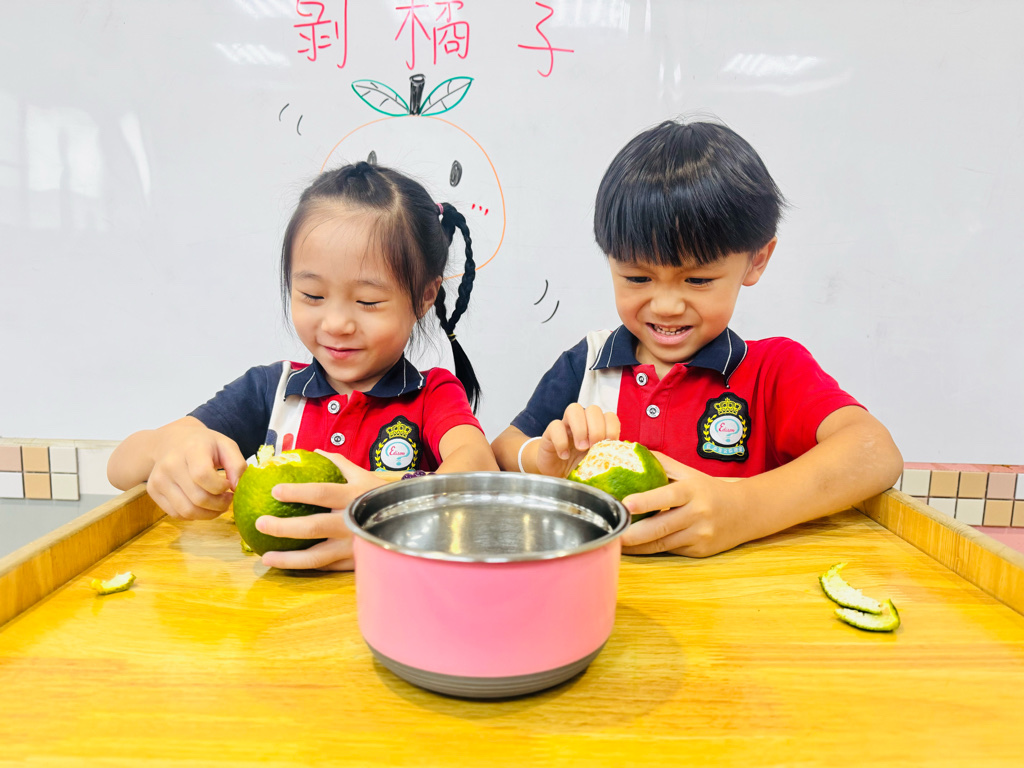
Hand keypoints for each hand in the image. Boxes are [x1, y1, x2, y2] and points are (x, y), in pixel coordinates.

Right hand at [146, 428, 246, 520]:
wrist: (172, 441)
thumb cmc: (203, 444)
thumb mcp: (226, 445)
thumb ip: (237, 465)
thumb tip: (237, 488)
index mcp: (191, 449)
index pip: (203, 476)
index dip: (221, 487)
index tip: (229, 485)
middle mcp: (170, 464)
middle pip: (198, 498)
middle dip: (219, 505)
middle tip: (227, 500)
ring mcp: (158, 479)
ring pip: (187, 511)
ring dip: (208, 514)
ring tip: (217, 505)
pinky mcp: (153, 491)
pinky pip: (176, 514)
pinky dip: (193, 515)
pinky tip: (202, 505)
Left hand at [256, 450, 389, 570]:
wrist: (413, 522)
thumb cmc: (383, 494)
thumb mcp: (365, 475)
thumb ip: (339, 463)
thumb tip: (315, 450)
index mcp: (353, 496)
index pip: (320, 493)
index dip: (296, 491)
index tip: (274, 490)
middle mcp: (351, 522)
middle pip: (312, 527)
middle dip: (283, 527)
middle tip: (260, 523)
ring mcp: (353, 546)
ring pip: (316, 557)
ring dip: (288, 559)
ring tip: (265, 558)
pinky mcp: (355, 563)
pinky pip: (327, 567)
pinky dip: (306, 567)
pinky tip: (288, 565)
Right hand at [534, 404, 619, 477]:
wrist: (556, 476)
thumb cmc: (578, 469)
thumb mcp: (596, 464)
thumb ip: (607, 457)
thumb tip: (621, 459)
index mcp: (597, 429)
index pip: (609, 416)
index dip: (611, 427)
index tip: (609, 443)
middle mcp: (583, 423)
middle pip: (593, 409)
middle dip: (597, 428)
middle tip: (593, 447)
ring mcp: (566, 426)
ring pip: (574, 409)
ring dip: (581, 428)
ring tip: (581, 447)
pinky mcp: (550, 433)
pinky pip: (555, 426)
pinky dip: (561, 441)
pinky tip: (564, 456)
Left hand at [620, 453, 746, 557]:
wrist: (745, 512)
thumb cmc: (708, 489)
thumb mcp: (688, 472)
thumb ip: (660, 463)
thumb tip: (629, 451)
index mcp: (692, 490)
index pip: (667, 495)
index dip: (646, 501)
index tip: (626, 503)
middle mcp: (698, 514)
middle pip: (661, 527)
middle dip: (633, 533)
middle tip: (612, 532)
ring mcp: (699, 535)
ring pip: (662, 544)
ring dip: (637, 546)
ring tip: (616, 542)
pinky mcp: (699, 551)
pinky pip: (670, 551)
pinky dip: (651, 550)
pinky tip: (635, 548)